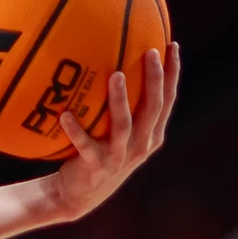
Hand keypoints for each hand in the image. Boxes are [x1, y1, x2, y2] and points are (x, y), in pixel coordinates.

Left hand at [44, 43, 181, 220]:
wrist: (78, 193)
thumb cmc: (97, 151)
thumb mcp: (114, 129)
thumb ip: (120, 103)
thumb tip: (109, 57)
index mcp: (150, 134)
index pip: (167, 99)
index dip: (172, 74)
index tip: (172, 45)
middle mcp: (141, 144)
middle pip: (154, 107)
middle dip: (155, 79)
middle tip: (151, 51)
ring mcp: (120, 156)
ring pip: (124, 124)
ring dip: (120, 100)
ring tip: (115, 74)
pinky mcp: (97, 165)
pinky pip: (85, 145)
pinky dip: (76, 130)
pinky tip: (65, 114)